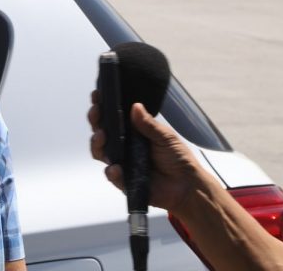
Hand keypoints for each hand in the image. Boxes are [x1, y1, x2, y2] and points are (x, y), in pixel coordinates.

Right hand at [88, 91, 202, 212]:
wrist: (186, 186)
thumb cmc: (178, 158)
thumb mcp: (166, 137)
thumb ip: (149, 124)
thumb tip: (135, 105)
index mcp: (132, 131)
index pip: (112, 117)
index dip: (102, 107)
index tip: (97, 96)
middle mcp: (123, 145)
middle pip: (101, 130)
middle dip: (95, 120)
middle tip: (96, 112)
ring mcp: (121, 162)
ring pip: (99, 151)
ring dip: (97, 143)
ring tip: (101, 137)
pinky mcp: (123, 180)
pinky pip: (111, 175)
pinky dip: (111, 171)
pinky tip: (116, 167)